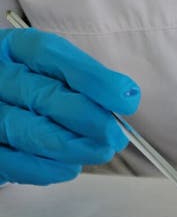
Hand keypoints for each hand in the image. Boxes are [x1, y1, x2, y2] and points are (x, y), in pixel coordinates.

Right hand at [0, 28, 140, 184]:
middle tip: (116, 135)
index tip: (125, 97)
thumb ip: (82, 82)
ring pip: (32, 132)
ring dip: (75, 147)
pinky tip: (71, 165)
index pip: (50, 54)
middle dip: (89, 118)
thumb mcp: (48, 74)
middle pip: (44, 95)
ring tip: (101, 152)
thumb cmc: (27, 95)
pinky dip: (50, 167)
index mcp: (11, 48)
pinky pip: (18, 163)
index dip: (91, 77)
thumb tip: (125, 98)